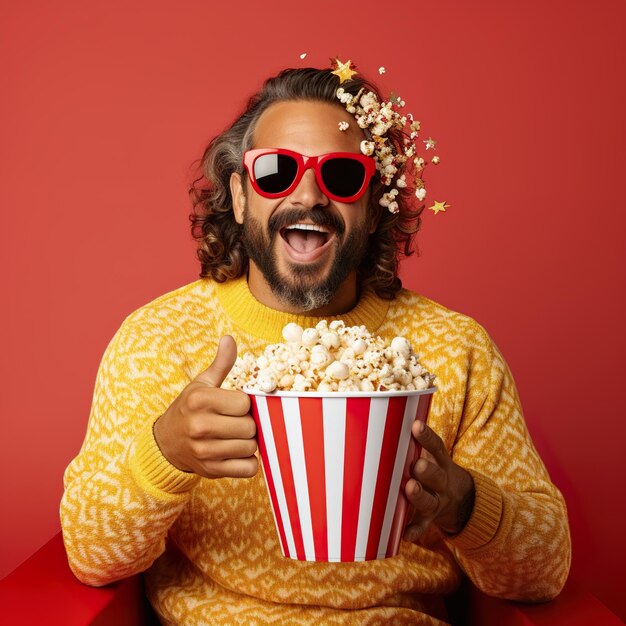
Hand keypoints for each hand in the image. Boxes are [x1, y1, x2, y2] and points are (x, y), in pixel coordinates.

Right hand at [153, 336, 257, 478]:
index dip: (243, 404)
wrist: (166, 443)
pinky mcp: (211, 471)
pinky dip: (248, 463)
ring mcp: (205, 451)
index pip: (245, 403)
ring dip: (248, 443)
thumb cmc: (189, 409)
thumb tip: (229, 338)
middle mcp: (200, 426)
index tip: (232, 405)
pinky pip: (249, 469)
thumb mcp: (201, 384)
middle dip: (248, 423)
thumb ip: (220, 363)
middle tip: (235, 422)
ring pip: (251, 448)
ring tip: (233, 437)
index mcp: (200, 400)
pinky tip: (235, 453)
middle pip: (250, 426)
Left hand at [403, 421, 474, 540]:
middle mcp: (442, 482)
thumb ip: (414, 442)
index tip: (416, 425)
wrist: (461, 501)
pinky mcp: (430, 519)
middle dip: (427, 470)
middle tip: (417, 465)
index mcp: (442, 463)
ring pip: (429, 500)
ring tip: (410, 489)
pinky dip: (414, 530)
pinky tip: (405, 534)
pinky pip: (423, 526)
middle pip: (436, 475)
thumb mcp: (434, 456)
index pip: (437, 447)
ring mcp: (437, 501)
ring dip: (419, 496)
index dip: (427, 436)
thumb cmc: (434, 470)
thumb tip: (384, 412)